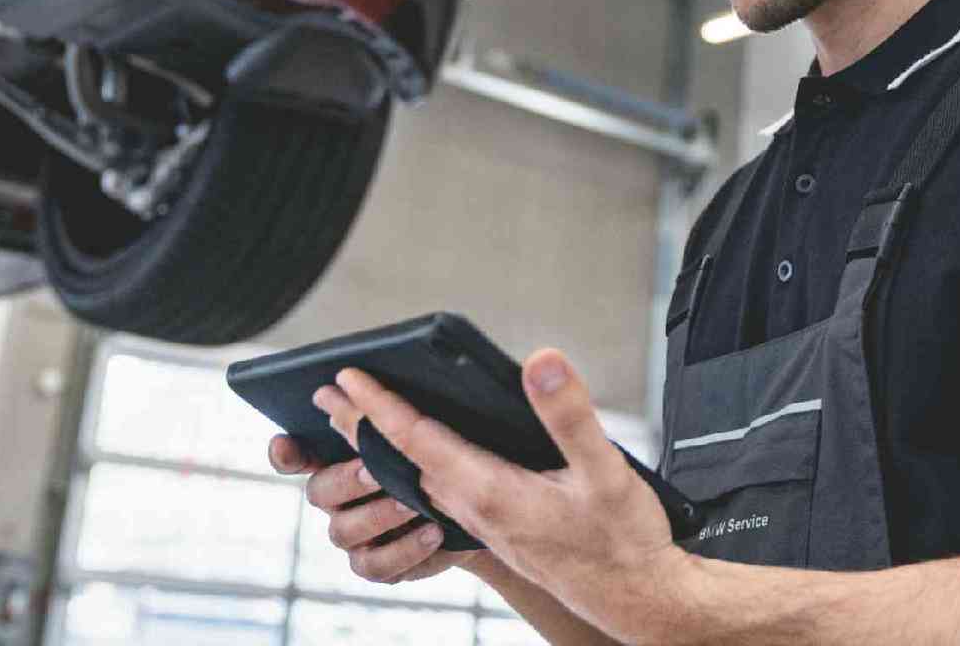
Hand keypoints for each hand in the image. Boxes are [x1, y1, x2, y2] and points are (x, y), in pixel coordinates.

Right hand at [268, 429, 486, 584]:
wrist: (474, 507)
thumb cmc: (440, 458)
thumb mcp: (424, 430)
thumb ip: (391, 411)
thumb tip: (362, 380)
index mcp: (341, 458)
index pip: (297, 456)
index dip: (286, 453)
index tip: (284, 442)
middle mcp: (338, 499)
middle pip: (319, 491)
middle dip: (346, 480)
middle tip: (374, 469)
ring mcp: (355, 534)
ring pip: (343, 531)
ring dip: (378, 515)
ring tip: (414, 502)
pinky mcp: (378, 565)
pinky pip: (375, 565)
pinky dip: (404, 549)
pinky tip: (433, 532)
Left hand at [333, 349, 689, 640]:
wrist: (635, 598)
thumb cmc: (621, 539)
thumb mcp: (605, 468)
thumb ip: (568, 414)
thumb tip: (539, 362)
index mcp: (489, 490)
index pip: (416, 440)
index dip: (379, 405)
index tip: (348, 376)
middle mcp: (474, 509)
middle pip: (402, 460)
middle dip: (361, 424)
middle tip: (324, 393)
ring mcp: (483, 523)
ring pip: (417, 478)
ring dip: (385, 446)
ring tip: (359, 422)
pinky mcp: (498, 529)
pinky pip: (441, 492)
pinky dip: (416, 467)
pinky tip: (423, 461)